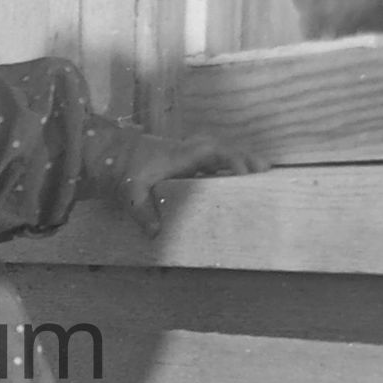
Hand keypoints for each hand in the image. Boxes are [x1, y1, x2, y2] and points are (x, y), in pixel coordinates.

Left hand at [118, 134, 258, 234]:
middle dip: (247, 158)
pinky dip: (231, 164)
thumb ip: (143, 212)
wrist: (115, 157)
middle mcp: (192, 150)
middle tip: (267, 171)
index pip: (214, 153)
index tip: (246, 174)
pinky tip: (242, 177)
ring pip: (224, 152)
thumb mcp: (132, 192)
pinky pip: (217, 158)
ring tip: (263, 172)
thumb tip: (156, 233)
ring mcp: (193, 153)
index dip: (233, 160)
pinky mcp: (192, 159)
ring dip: (242, 159)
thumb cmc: (127, 171)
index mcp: (183, 156)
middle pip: (226, 149)